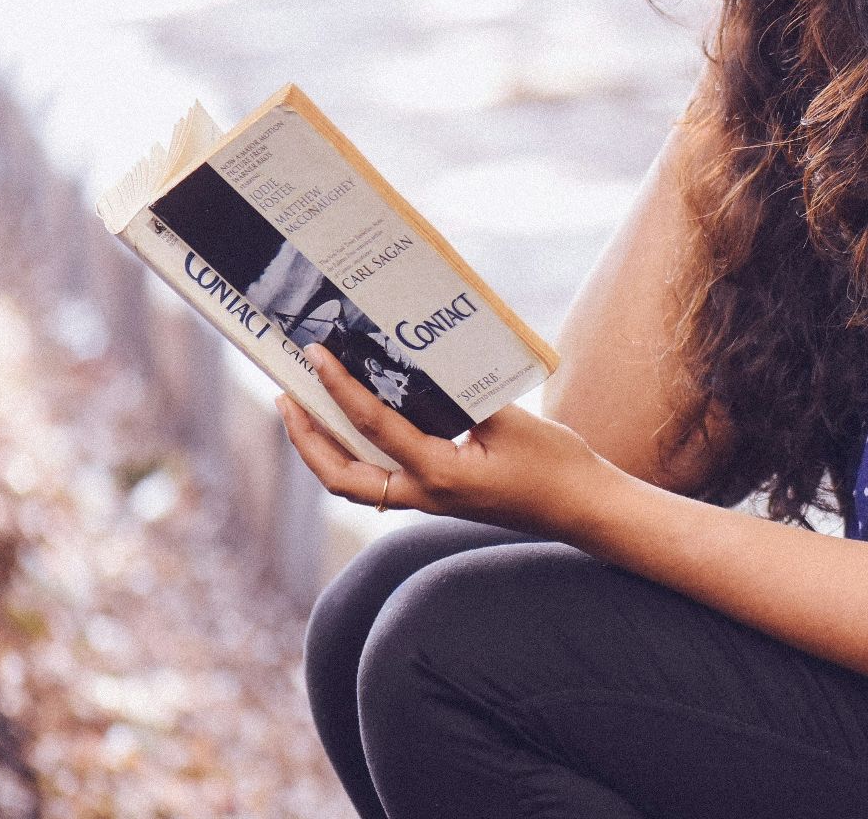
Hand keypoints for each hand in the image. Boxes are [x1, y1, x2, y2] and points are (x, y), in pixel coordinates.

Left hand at [277, 344, 614, 540]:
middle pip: (341, 476)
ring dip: (323, 449)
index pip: (373, 427)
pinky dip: (356, 455)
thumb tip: (420, 368)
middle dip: (306, 438)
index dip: (339, 388)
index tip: (316, 357)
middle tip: (286, 396)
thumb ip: (463, 396)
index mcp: (442, 473)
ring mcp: (429, 501)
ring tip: (304, 411)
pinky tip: (354, 429)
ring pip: (356, 483)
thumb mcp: (513, 420)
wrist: (582, 509)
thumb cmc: (557, 466)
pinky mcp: (439, 498)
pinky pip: (381, 480)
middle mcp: (426, 494)